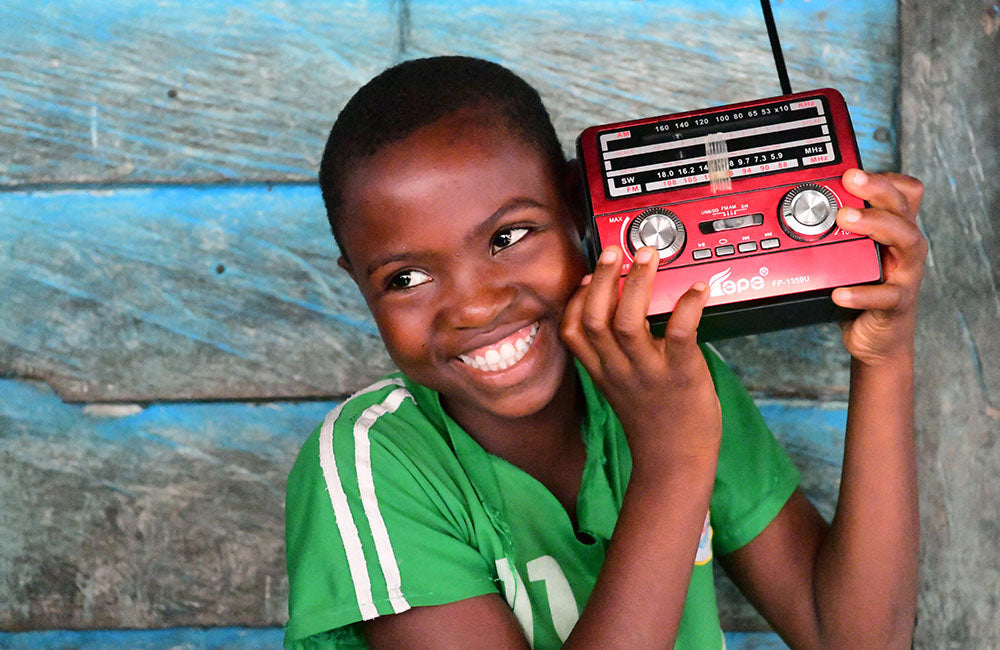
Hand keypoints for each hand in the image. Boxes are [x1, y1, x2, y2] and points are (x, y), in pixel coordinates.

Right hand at [560, 245, 720, 468]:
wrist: (675, 463)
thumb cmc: (654, 422)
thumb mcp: (620, 388)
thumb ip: (615, 353)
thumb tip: (622, 310)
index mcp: (604, 372)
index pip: (574, 331)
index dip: (578, 299)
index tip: (590, 276)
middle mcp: (620, 370)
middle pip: (596, 319)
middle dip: (604, 280)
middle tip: (617, 252)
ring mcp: (649, 374)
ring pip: (628, 322)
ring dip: (638, 283)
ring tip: (649, 256)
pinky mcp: (682, 377)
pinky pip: (681, 336)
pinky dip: (689, 307)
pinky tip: (698, 290)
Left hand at [833, 169, 926, 364]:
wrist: (877, 338)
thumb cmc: (863, 289)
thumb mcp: (851, 254)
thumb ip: (837, 231)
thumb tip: (801, 204)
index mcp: (895, 231)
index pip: (905, 193)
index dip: (885, 178)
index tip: (854, 171)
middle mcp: (904, 247)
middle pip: (903, 208)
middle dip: (877, 189)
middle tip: (849, 180)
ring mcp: (905, 274)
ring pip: (905, 241)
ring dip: (876, 225)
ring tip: (846, 219)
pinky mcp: (896, 304)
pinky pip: (885, 296)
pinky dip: (861, 293)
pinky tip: (839, 291)